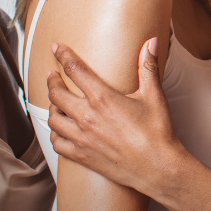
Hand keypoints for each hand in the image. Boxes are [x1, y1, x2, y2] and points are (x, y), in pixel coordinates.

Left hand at [46, 38, 183, 194]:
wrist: (157, 167)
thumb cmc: (157, 132)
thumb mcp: (154, 96)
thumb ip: (148, 67)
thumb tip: (151, 42)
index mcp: (103, 99)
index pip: (75, 70)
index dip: (64, 56)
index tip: (57, 48)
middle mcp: (87, 117)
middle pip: (57, 94)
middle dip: (53, 81)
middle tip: (53, 75)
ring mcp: (81, 138)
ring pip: (53, 118)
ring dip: (52, 107)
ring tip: (56, 101)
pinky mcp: (81, 155)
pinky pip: (57, 143)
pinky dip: (55, 133)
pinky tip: (60, 129)